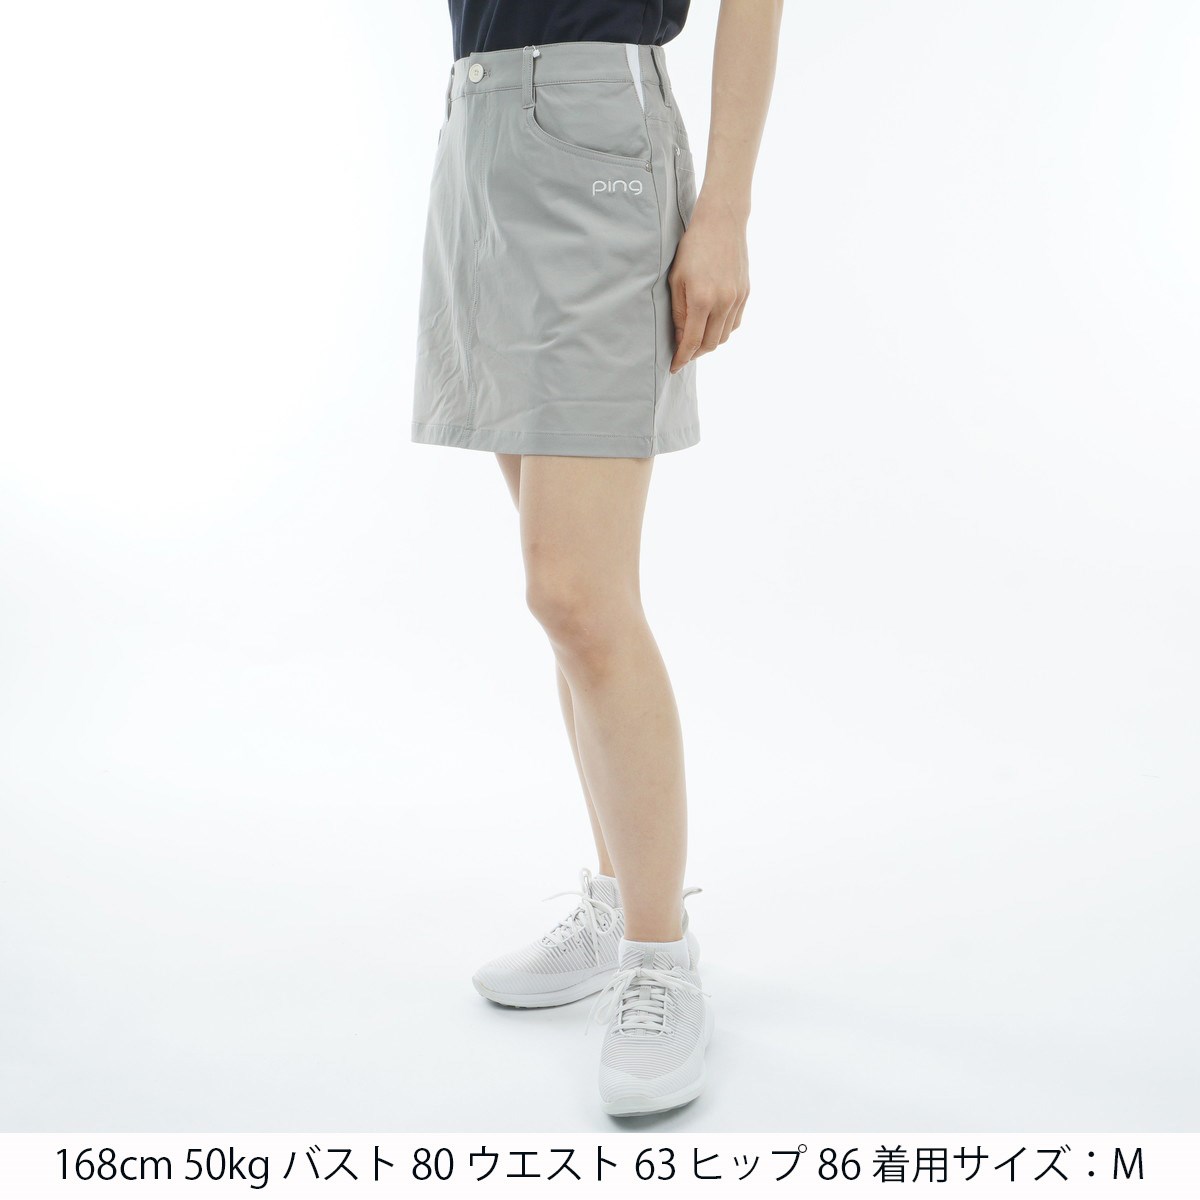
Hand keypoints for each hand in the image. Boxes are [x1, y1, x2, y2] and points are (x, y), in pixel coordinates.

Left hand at [668, 200, 749, 372]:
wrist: (721, 222)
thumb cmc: (692, 248)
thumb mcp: (676, 279)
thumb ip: (678, 312)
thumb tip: (679, 338)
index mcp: (702, 299)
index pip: (692, 342)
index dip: (682, 358)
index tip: (673, 367)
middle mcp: (723, 302)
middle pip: (710, 344)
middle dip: (695, 354)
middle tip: (682, 354)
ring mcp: (737, 298)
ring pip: (724, 337)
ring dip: (709, 344)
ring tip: (696, 341)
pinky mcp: (745, 293)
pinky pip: (734, 323)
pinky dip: (722, 331)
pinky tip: (711, 326)